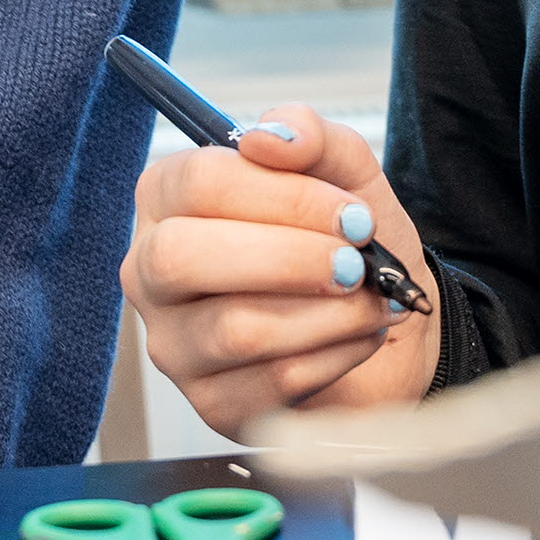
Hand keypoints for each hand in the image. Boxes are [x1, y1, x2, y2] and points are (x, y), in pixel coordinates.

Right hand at [118, 103, 439, 433]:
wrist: (387, 317)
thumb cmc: (349, 240)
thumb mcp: (344, 172)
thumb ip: (309, 135)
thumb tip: (266, 137)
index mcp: (170, 200)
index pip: (197, 183)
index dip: (284, 196)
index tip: (351, 213)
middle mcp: (153, 272)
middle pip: (182, 257)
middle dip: (288, 258)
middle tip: (355, 263)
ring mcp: (174, 345)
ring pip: (233, 329)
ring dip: (326, 314)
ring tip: (373, 300)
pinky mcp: (212, 405)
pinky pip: (269, 385)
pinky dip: (334, 355)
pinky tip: (361, 335)